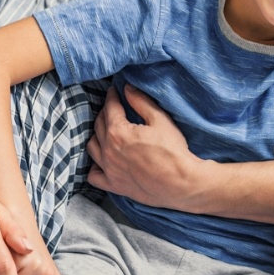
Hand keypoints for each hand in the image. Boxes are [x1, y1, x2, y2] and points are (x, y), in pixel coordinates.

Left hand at [87, 84, 201, 209]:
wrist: (181, 183)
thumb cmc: (173, 152)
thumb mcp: (160, 120)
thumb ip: (141, 102)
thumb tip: (127, 88)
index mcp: (118, 132)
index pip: (110, 108)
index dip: (112, 96)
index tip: (114, 91)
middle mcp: (108, 150)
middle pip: (99, 125)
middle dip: (105, 112)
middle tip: (113, 108)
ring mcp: (109, 170)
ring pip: (92, 147)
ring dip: (97, 135)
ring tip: (107, 130)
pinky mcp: (113, 185)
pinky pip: (93, 175)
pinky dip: (95, 166)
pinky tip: (102, 160)